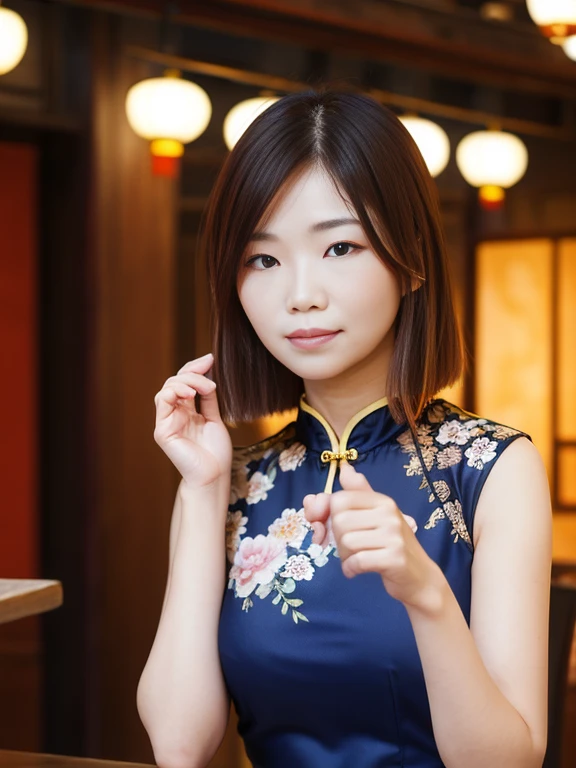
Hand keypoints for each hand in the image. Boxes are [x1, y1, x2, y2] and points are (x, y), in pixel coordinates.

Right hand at [153, 352, 231, 489]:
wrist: (214, 475)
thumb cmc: (215, 452)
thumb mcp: (214, 417)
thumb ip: (208, 398)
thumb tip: (208, 373)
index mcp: (186, 412)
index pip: (184, 382)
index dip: (195, 368)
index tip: (211, 359)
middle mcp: (174, 415)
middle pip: (175, 381)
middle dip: (192, 372)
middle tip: (209, 370)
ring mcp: (166, 422)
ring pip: (167, 388)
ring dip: (186, 381)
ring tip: (203, 387)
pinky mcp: (162, 430)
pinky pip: (162, 402)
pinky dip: (175, 392)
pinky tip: (190, 393)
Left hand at [303, 461, 441, 610]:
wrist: (420, 577)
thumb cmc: (392, 546)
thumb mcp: (377, 516)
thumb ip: (358, 494)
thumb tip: (344, 468)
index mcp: (382, 501)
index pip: (340, 500)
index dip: (329, 517)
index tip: (336, 531)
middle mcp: (389, 514)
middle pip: (340, 521)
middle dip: (337, 540)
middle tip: (348, 550)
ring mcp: (394, 536)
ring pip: (346, 541)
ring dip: (343, 557)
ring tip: (354, 560)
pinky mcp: (394, 558)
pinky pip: (358, 561)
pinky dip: (350, 569)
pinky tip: (355, 571)